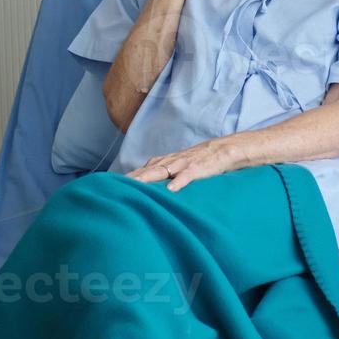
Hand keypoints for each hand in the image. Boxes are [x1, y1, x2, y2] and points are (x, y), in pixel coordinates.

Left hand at [125, 137, 241, 191]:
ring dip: (148, 178)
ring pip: (163, 170)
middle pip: (148, 170)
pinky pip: (187, 175)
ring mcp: (184, 164)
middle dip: (133, 178)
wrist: (224, 149)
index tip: (113, 186)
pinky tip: (171, 190)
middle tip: (116, 188)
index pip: (144, 169)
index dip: (130, 177)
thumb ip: (165, 174)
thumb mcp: (180, 166)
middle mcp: (172, 161)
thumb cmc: (200, 160)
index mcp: (167, 161)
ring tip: (135, 187)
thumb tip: (150, 189)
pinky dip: (179, 181)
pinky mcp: (199, 168)